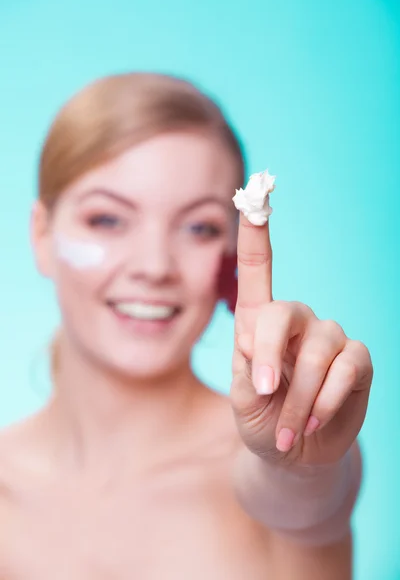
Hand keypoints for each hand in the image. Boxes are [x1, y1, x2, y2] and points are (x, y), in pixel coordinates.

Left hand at [230, 213, 372, 466]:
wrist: (295, 455)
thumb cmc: (262, 420)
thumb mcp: (243, 397)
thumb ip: (248, 365)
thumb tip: (259, 341)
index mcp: (260, 321)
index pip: (256, 268)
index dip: (254, 231)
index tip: (255, 192)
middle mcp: (297, 320)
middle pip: (283, 312)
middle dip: (269, 354)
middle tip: (263, 392)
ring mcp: (330, 338)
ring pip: (318, 350)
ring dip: (299, 396)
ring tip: (287, 429)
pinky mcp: (357, 361)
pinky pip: (347, 368)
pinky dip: (326, 400)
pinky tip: (312, 421)